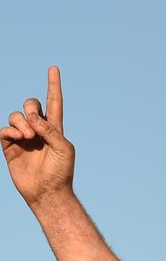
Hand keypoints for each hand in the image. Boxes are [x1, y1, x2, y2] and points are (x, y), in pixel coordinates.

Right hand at [0, 66, 74, 208]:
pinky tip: (18, 138)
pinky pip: (4, 130)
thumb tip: (31, 117)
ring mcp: (23, 138)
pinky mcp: (10, 147)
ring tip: (29, 137)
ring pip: (16, 115)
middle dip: (30, 107)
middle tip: (35, 124)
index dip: (53, 86)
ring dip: (21, 122)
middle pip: (30, 104)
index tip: (53, 68)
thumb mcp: (64, 148)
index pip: (54, 102)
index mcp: (55, 129)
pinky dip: (10, 130)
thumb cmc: (61, 172)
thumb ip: (51, 129)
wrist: (48, 192)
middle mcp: (38, 130)